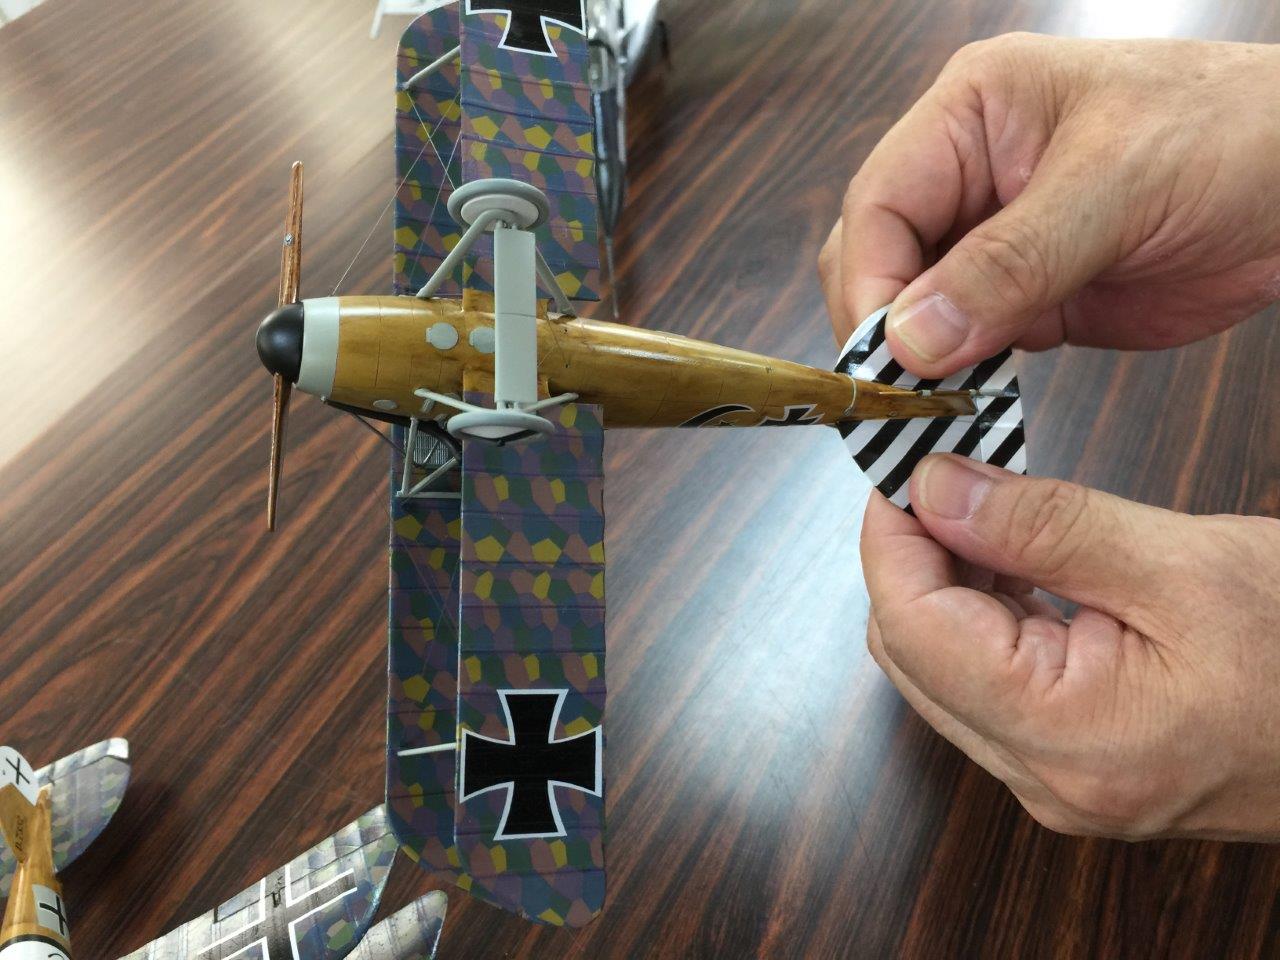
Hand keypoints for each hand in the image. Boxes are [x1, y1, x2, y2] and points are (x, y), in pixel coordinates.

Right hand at [819, 34, 1279, 374]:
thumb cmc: (1237, 132)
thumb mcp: (1117, 186)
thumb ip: (1009, 262)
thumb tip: (909, 338)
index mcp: (971, 114)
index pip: (879, 203)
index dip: (870, 282)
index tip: (886, 356)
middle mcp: (968, 175)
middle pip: (879, 260)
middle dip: (885, 329)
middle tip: (906, 396)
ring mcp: (994, 241)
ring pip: (913, 312)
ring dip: (919, 364)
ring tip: (934, 412)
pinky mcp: (1026, 299)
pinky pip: (965, 347)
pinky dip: (960, 382)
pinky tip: (969, 407)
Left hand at [862, 455, 1279, 839]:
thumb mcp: (1183, 565)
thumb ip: (1043, 526)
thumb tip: (933, 489)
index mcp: (1066, 739)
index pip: (911, 629)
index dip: (889, 538)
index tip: (900, 465)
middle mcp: (1043, 779)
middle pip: (913, 653)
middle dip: (910, 555)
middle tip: (940, 472)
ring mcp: (1054, 780)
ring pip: (940, 669)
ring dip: (945, 582)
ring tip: (980, 506)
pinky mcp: (1071, 765)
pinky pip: (986, 686)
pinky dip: (983, 616)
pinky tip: (1012, 560)